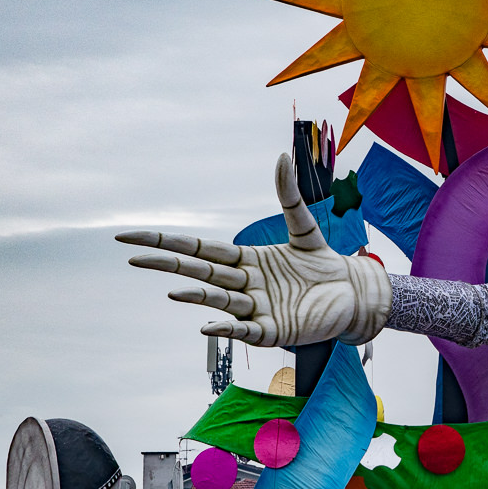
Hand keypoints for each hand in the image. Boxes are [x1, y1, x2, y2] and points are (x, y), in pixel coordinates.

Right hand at [116, 155, 389, 346]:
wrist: (354, 294)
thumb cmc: (325, 264)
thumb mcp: (306, 228)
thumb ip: (290, 197)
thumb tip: (281, 157)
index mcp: (247, 260)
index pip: (201, 250)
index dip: (169, 242)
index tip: (134, 237)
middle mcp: (245, 285)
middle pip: (201, 273)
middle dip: (168, 264)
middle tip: (133, 257)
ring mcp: (257, 310)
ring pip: (220, 301)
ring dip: (198, 297)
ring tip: (174, 292)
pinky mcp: (276, 331)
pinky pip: (246, 332)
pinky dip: (227, 330)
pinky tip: (208, 326)